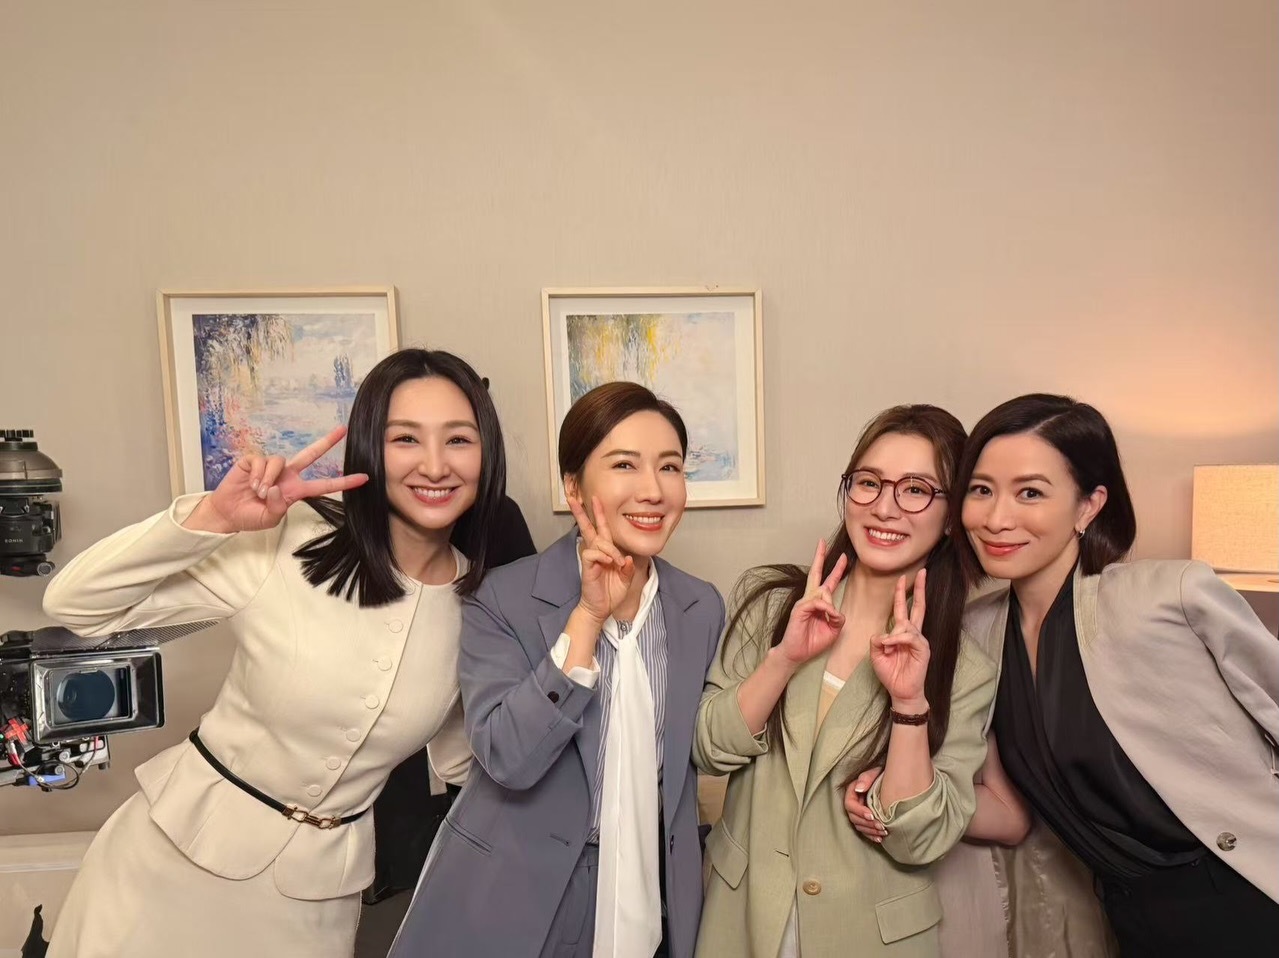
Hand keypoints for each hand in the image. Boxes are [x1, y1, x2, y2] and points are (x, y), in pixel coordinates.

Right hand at [189, 426, 368, 533]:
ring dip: (268, 479)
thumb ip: (279, 507)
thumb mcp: (270, 519)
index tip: (364, 478)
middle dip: (327, 442)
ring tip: (259, 492)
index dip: (343, 482)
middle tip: (343, 430)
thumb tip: (278, 488)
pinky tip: (250, 483)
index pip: (324, 485)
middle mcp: (288, 474)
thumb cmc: (251, 516)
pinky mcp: (254, 460)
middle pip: (311, 454)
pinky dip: (257, 474)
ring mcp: (272, 466)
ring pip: (279, 461)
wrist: (227, 513)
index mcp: (297, 490)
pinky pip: (262, 460)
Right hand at [568, 494, 634, 623]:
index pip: (602, 529)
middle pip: (588, 527)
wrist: (601, 608)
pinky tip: (608, 562)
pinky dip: (603, 555)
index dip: (599, 514)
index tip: (596, 500)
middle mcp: (597, 552)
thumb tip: (626, 558)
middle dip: (583, 512)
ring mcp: (591, 558)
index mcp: (606, 551)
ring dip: (610, 549)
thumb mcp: (625, 579)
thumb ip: (627, 567)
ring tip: (616, 563)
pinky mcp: (587, 566)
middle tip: (573, 498)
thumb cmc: (611, 593)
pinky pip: (593, 553)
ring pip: (597, 540)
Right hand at [776, 539, 847, 668]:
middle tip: (823, 542)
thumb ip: (837, 618)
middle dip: (820, 557)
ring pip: (823, 592)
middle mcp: (810, 599)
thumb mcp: (833, 630)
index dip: (836, 569)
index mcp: (818, 603)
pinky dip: (826, 609)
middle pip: (816, 573)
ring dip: (830, 605)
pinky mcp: (800, 608)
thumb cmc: (812, 641)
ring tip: (830, 619)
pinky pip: (818, 603)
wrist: (796, 653)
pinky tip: (828, 616)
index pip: (828, 582)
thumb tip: (835, 608)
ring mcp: (804, 602)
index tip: (843, 558)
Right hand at [844, 766, 887, 841]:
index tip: (871, 815)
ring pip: (860, 826)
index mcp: (852, 792)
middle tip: (881, 826)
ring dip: (870, 831)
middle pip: (854, 818)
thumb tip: (859, 788)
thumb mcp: (874, 772)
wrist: (891, 779)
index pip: (850, 805)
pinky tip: (880, 838)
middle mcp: (854, 804)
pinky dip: (871, 835)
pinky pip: (865, 830)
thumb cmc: (881, 774)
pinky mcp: (866, 820)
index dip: (859, 811)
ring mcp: (859, 813)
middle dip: (867, 824)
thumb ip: (866, 778)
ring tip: (883, 831)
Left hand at [869, 569, 930, 707]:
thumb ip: (876, 641)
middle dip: (919, 589)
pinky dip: (897, 640)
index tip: (903, 577)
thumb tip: (880, 634)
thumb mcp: (876, 655)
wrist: (901, 691)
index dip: (903, 593)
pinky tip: (890, 646)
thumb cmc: (890, 673)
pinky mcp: (923, 649)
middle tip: (922, 572)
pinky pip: (909, 637)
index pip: (904, 608)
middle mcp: (913, 633)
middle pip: (918, 607)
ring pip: (907, 625)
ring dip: (894, 634)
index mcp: (902, 632)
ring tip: (886, 647)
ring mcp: (919, 640)